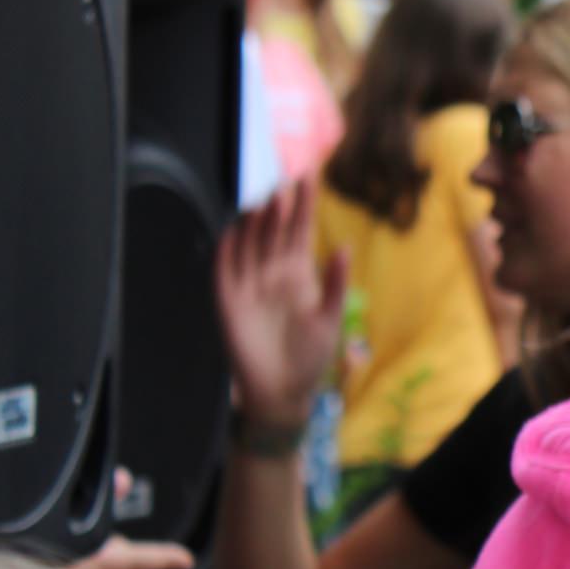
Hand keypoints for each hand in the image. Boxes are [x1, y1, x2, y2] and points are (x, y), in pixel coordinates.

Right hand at [215, 178, 346, 430]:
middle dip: (280, 207)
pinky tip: (233, 231)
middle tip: (285, 181)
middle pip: (274, 231)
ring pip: (250, 244)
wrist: (282, 391)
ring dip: (256, 224)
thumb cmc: (310, 356)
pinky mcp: (229, 301)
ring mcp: (249, 285)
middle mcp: (272, 272)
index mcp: (298, 273)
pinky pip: (225, 270)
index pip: (299, 230)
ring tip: (267, 200)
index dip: (303, 205)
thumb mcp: (330, 320)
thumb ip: (335, 285)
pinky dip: (227, 251)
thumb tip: (344, 248)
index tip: (308, 177)